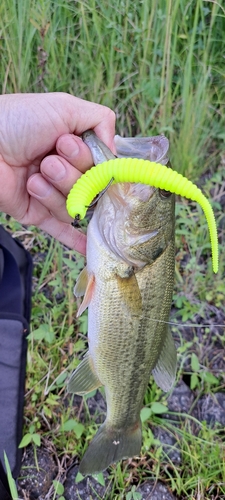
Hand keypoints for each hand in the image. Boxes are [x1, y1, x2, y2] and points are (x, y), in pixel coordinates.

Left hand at [0, 92, 114, 253]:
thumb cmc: (18, 120)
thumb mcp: (65, 107)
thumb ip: (100, 121)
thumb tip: (115, 152)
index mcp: (77, 149)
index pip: (104, 166)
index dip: (93, 161)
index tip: (68, 146)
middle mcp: (68, 172)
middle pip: (92, 188)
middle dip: (72, 172)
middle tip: (49, 158)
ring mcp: (53, 194)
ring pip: (75, 206)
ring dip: (55, 188)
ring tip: (35, 174)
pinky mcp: (37, 213)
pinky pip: (61, 231)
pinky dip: (76, 240)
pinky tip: (89, 249)